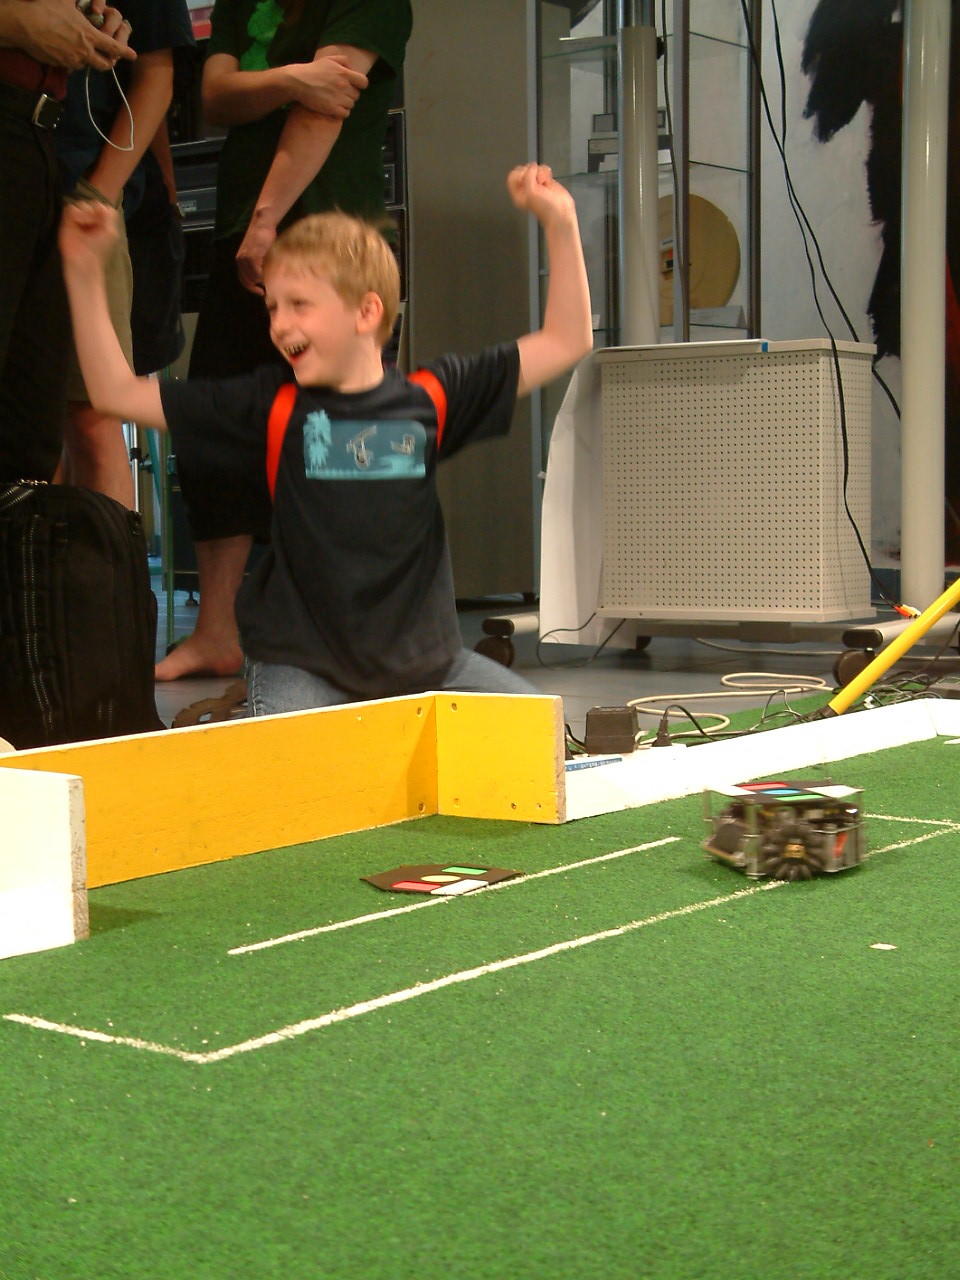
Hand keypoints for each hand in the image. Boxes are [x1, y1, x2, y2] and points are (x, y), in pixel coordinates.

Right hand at [14, 0, 135, 70]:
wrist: (24, 24)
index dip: (125, 51)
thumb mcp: (64, 0)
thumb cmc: (45, 8)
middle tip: (109, 59)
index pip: (113, 47)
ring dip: (88, 60)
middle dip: (108, 62)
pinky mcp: (60, 65)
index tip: (132, 55)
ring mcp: (72, 60)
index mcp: (89, 35)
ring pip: (86, 65)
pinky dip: (72, 60)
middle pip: (103, 64)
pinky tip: (66, 51)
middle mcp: (84, 51)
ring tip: (83, 51)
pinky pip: (70, 65)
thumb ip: (76, 0)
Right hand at [58, 199, 119, 272]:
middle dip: (94, 212)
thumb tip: (100, 205)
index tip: (103, 223)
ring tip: (87, 225)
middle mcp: (88, 219)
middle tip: (95, 224)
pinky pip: (71, 208)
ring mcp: (77, 219)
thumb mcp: (111, 231)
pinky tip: (78, 223)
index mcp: (100, 221)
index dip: (102, 211)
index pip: (101, 206)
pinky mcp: (67, 221)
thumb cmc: (98, 248)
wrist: (84, 258)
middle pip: (91, 203)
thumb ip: (109, 215)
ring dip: (86, 213)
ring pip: (81, 204)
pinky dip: (77, 215)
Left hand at [235, 216, 276, 293]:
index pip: (243, 279)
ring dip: (261, 280)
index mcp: (240, 260)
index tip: (261, 292)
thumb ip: (259, 263)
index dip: (251, 288)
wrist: (262, 222)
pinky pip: (257, 272)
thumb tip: (265, 278)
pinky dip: (262, 275)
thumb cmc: (263, 236)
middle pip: (248, 281)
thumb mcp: (258, 252)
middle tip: (266, 290)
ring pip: (253, 278)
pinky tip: (269, 274)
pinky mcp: (252, 255)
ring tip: (269, 280)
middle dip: (256, 287)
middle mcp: (240, 260)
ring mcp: (246, 258)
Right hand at [287, 47, 367, 118]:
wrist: (298, 81)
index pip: (364, 82)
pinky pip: (345, 114)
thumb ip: (344, 61)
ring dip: (345, 104)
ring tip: (336, 100)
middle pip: (356, 95)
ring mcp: (338, 98)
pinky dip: (342, 112)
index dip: (360, 85)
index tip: (354, 86)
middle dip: (350, 95)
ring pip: (351, 105)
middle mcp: (343, 85)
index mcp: (344, 73)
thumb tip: (352, 68)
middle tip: (340, 94)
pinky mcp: (332, 108)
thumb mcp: (329, 59)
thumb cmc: (314, 70)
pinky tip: (335, 108)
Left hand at [507, 163, 576, 228]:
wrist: (560, 211)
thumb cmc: (545, 208)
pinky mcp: (545, 181)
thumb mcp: (531, 191)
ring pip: (534, 168)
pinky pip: (542, 169)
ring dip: (540, 172)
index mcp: (518, 194)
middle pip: (523, 170)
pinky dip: (546, 171)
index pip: (512, 177)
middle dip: (531, 172)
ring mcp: (535, 184)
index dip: (520, 174)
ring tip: (544, 181)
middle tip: (536, 180)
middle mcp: (525, 189)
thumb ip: (528, 176)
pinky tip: (548, 178)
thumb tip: (532, 167)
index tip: (527, 178)